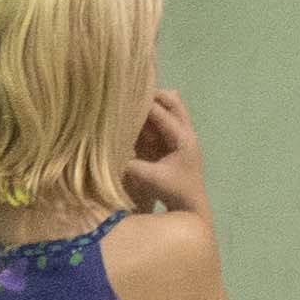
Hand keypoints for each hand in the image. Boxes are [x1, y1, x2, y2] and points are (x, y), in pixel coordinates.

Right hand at [127, 88, 209, 216]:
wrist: (190, 205)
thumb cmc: (173, 191)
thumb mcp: (150, 179)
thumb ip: (131, 165)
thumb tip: (109, 152)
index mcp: (183, 138)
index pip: (163, 113)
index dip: (144, 104)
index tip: (125, 96)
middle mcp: (185, 131)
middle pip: (172, 100)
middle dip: (152, 95)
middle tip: (130, 93)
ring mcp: (181, 134)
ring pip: (170, 106)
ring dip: (152, 103)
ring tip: (131, 102)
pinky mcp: (173, 140)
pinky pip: (162, 119)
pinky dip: (150, 115)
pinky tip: (134, 117)